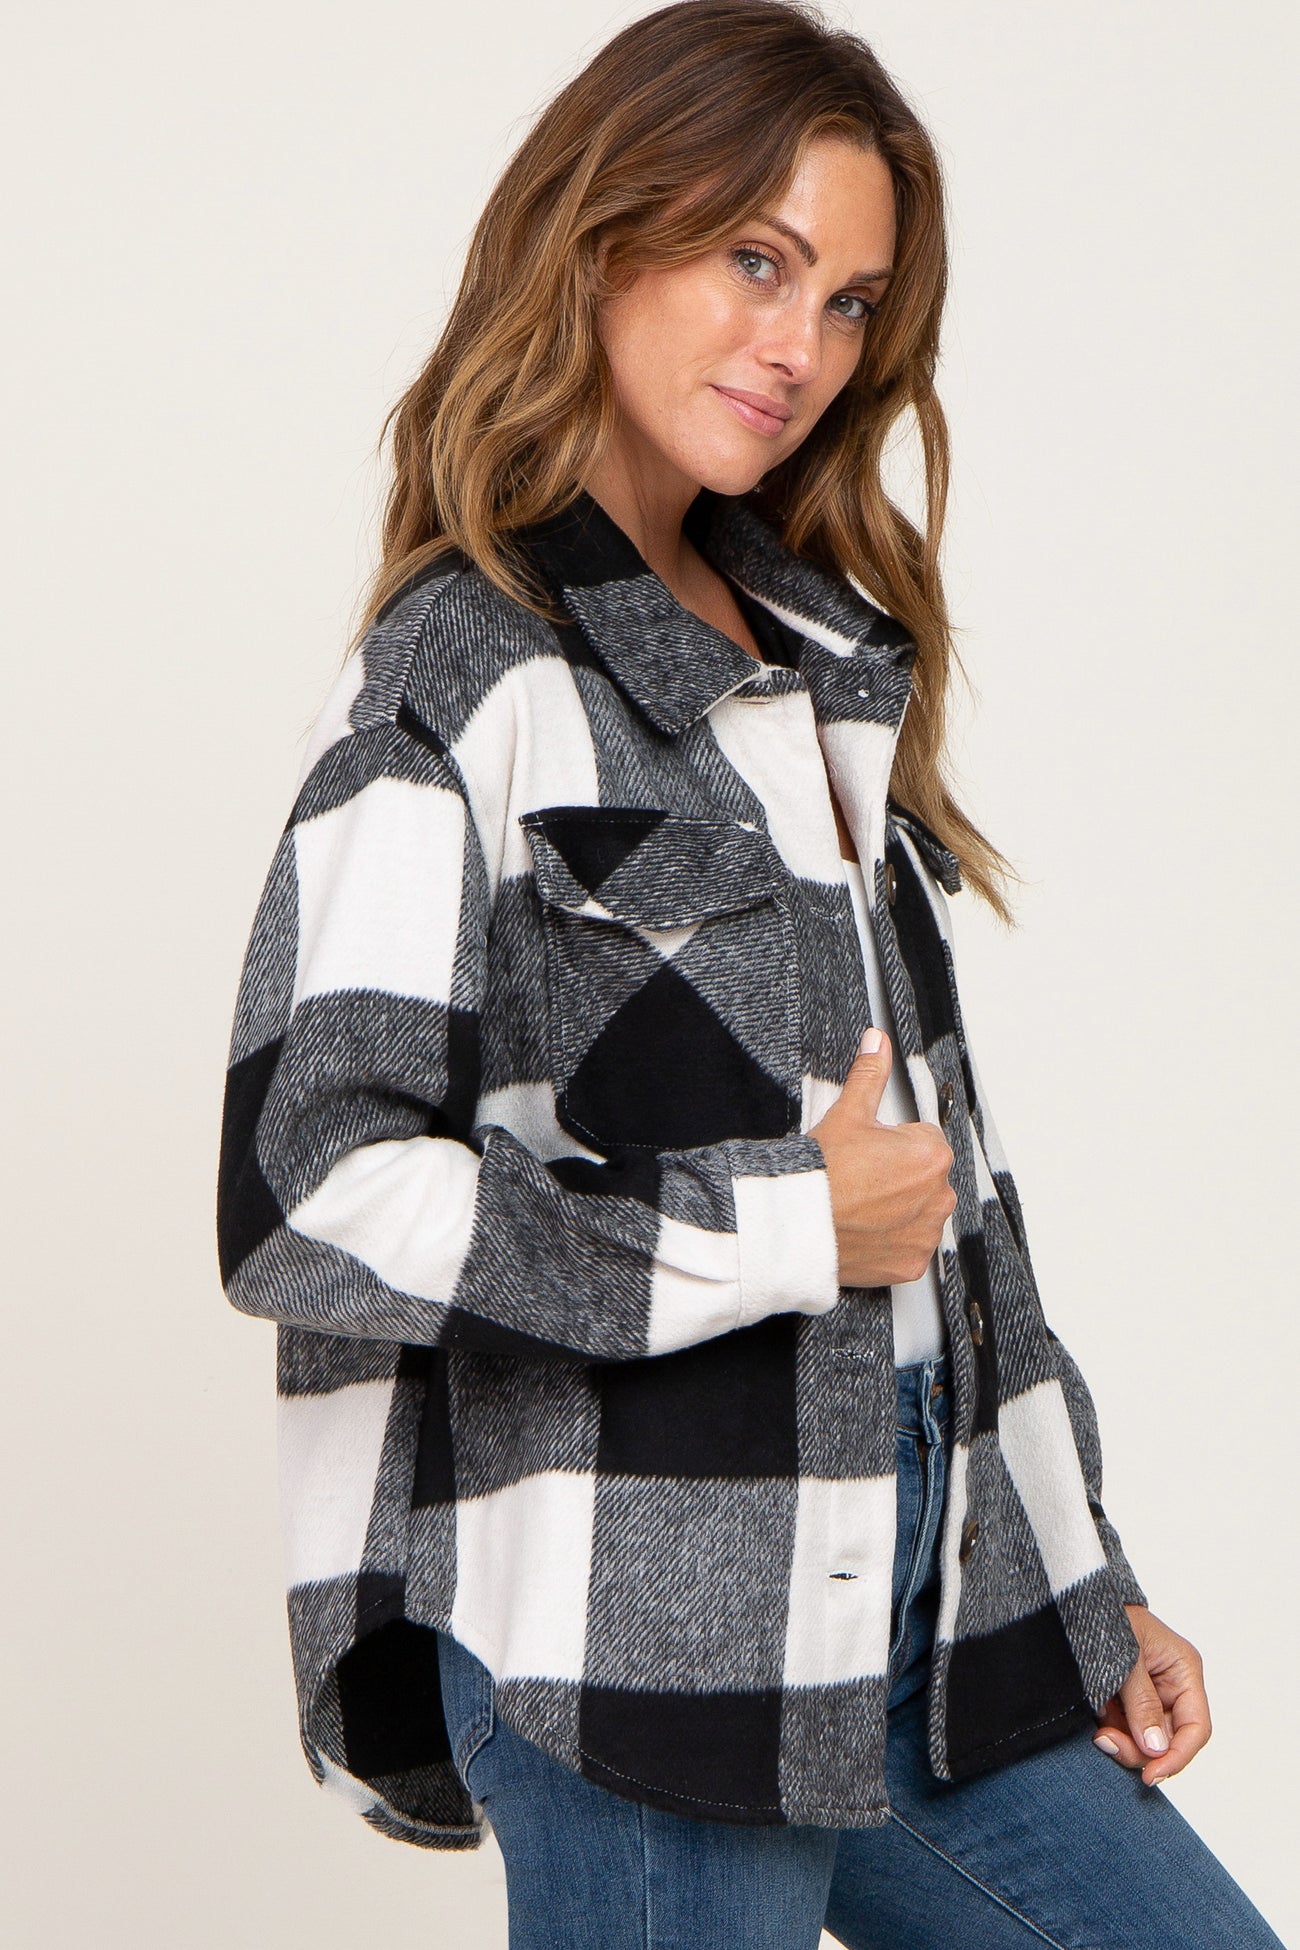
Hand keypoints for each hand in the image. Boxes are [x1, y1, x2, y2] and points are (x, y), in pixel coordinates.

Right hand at [809, 1027, 956, 1287]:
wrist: (794, 1226)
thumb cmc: (821, 1173)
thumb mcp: (846, 1114)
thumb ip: (870, 1074)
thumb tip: (877, 1041)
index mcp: (932, 1155)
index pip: (922, 1142)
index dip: (890, 1145)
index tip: (866, 1154)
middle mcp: (939, 1197)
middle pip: (923, 1179)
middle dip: (899, 1178)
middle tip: (860, 1180)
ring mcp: (926, 1234)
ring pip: (918, 1213)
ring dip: (898, 1211)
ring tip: (859, 1207)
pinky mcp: (912, 1265)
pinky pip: (909, 1248)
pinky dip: (891, 1242)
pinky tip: (864, 1231)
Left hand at [1093, 1605, 1211, 1785]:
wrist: (1075, 1599)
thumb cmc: (1106, 1615)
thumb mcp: (1125, 1657)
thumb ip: (1141, 1702)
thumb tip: (1156, 1749)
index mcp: (1184, 1670)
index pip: (1196, 1727)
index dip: (1178, 1757)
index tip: (1152, 1775)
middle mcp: (1171, 1688)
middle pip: (1168, 1741)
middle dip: (1140, 1750)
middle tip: (1107, 1742)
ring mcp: (1148, 1697)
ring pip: (1145, 1742)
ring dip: (1123, 1744)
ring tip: (1099, 1732)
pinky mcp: (1125, 1702)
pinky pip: (1125, 1732)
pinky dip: (1112, 1734)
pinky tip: (1096, 1723)